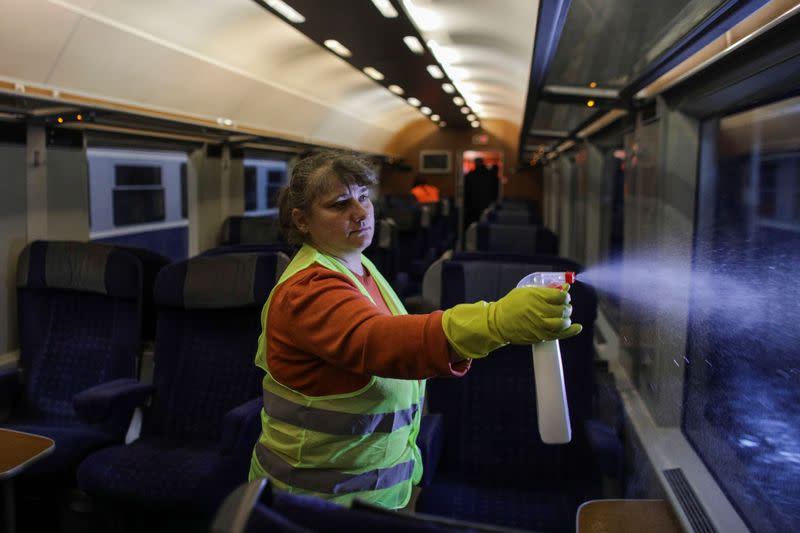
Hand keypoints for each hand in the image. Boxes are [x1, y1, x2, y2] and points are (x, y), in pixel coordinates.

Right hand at [441, 285, 581, 358]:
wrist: (498, 322)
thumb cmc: (512, 305)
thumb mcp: (526, 290)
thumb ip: (546, 290)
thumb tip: (565, 288)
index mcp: (535, 296)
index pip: (560, 296)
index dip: (565, 297)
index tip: (563, 297)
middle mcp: (538, 310)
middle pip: (563, 309)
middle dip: (566, 308)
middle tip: (563, 307)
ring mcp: (540, 324)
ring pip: (563, 322)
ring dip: (566, 319)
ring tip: (563, 317)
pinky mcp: (540, 335)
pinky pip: (560, 334)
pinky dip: (571, 331)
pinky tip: (576, 327)